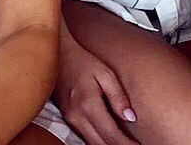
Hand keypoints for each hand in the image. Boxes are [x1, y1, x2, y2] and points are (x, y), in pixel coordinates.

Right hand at [55, 30, 136, 144]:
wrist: (59, 55)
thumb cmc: (84, 61)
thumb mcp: (105, 73)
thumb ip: (118, 96)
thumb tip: (131, 118)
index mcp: (89, 105)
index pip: (112, 136)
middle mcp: (77, 117)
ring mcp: (70, 120)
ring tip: (124, 144)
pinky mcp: (67, 120)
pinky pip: (85, 139)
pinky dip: (98, 143)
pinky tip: (109, 140)